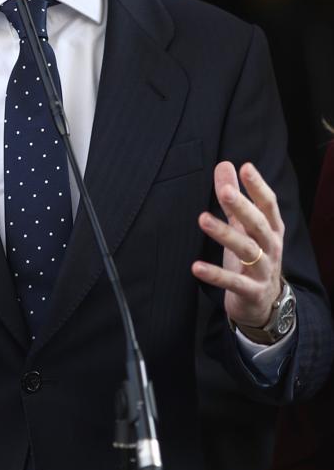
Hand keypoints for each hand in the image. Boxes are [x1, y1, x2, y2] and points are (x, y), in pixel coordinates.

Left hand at [193, 161, 283, 328]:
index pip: (268, 205)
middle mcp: (271, 248)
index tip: (245, 167)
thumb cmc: (252, 259)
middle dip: (242, 207)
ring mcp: (263, 271)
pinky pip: (233, 282)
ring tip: (202, 219)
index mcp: (272, 230)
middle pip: (258, 224)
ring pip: (247, 250)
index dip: (258, 186)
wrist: (265, 305)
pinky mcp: (251, 292)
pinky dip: (215, 275)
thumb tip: (224, 164)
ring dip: (225, 234)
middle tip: (224, 191)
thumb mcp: (245, 228)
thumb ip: (235, 199)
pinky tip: (196, 266)